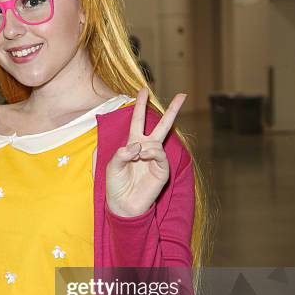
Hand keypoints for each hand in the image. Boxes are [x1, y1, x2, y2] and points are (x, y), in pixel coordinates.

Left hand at [106, 87, 187, 216]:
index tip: (143, 90)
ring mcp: (155, 159)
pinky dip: (151, 152)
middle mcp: (146, 149)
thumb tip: (139, 146)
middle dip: (172, 110)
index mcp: (132, 144)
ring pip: (157, 141)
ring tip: (137, 155)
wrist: (122, 204)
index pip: (138, 121)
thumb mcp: (112, 166)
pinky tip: (143, 156)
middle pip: (162, 125)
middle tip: (182, 95)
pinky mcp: (161, 170)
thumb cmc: (115, 185)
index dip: (140, 106)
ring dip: (146, 145)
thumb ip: (122, 153)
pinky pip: (159, 155)